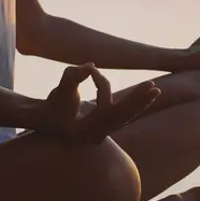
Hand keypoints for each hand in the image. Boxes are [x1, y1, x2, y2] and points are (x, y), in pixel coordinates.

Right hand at [32, 63, 160, 142]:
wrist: (44, 122)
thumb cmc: (51, 107)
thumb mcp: (59, 92)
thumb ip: (72, 77)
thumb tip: (90, 65)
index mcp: (87, 130)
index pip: (105, 108)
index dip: (101, 85)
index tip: (92, 69)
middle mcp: (98, 135)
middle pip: (123, 117)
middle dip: (138, 101)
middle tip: (153, 87)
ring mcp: (102, 133)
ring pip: (126, 118)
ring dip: (140, 103)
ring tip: (155, 90)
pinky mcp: (104, 128)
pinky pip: (122, 117)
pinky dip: (132, 106)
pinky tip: (144, 97)